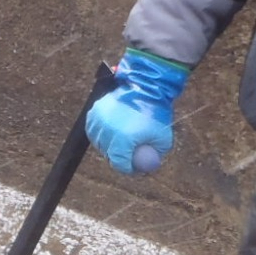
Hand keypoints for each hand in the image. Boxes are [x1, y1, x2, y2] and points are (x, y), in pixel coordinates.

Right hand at [86, 48, 190, 173]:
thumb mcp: (162, 139)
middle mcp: (107, 131)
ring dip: (108, 144)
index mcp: (123, 140)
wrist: (146, 86)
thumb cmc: (156, 113)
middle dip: (119, 156)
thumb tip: (145, 167)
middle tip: (128, 154)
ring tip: (122, 138)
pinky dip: (101, 132)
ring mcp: (98, 121)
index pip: (120, 164)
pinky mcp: (94, 112)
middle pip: (108, 155)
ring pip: (99, 143)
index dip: (128, 168)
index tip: (134, 166)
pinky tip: (111, 130)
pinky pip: (93, 130)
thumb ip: (154, 156)